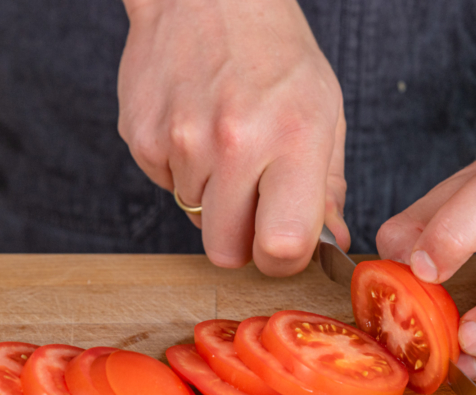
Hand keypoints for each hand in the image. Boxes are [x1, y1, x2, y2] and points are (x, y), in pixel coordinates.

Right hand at [118, 0, 348, 275]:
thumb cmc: (276, 54)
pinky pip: (166, 186)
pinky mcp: (142, 138)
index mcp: (292, 138)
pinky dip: (184, 171)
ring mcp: (181, 141)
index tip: (286, 244)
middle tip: (255, 202)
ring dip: (214, 197)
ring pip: (196, 218)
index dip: (284, 259)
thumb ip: (328, 186)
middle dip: (243, 240)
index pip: (281, 247)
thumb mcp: (325, 112)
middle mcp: (234, 144)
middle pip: (226, 253)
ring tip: (228, 145)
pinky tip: (198, 129)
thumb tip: (333, 240)